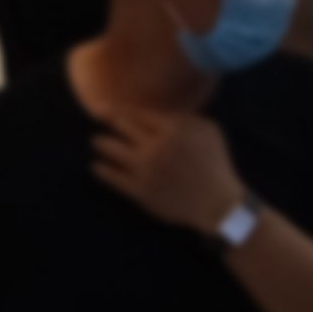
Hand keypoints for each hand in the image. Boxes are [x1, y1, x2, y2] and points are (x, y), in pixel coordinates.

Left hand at [89, 108, 244, 234]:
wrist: (217, 203)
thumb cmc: (215, 163)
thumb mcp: (208, 130)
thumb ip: (183, 117)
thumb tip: (157, 111)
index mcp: (173, 129)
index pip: (137, 114)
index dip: (119, 110)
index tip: (105, 109)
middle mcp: (156, 146)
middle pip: (122, 127)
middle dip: (109, 122)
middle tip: (98, 119)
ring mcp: (146, 169)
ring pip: (112, 150)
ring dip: (101, 143)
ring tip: (95, 142)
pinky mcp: (140, 191)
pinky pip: (113, 178)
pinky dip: (101, 170)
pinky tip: (96, 166)